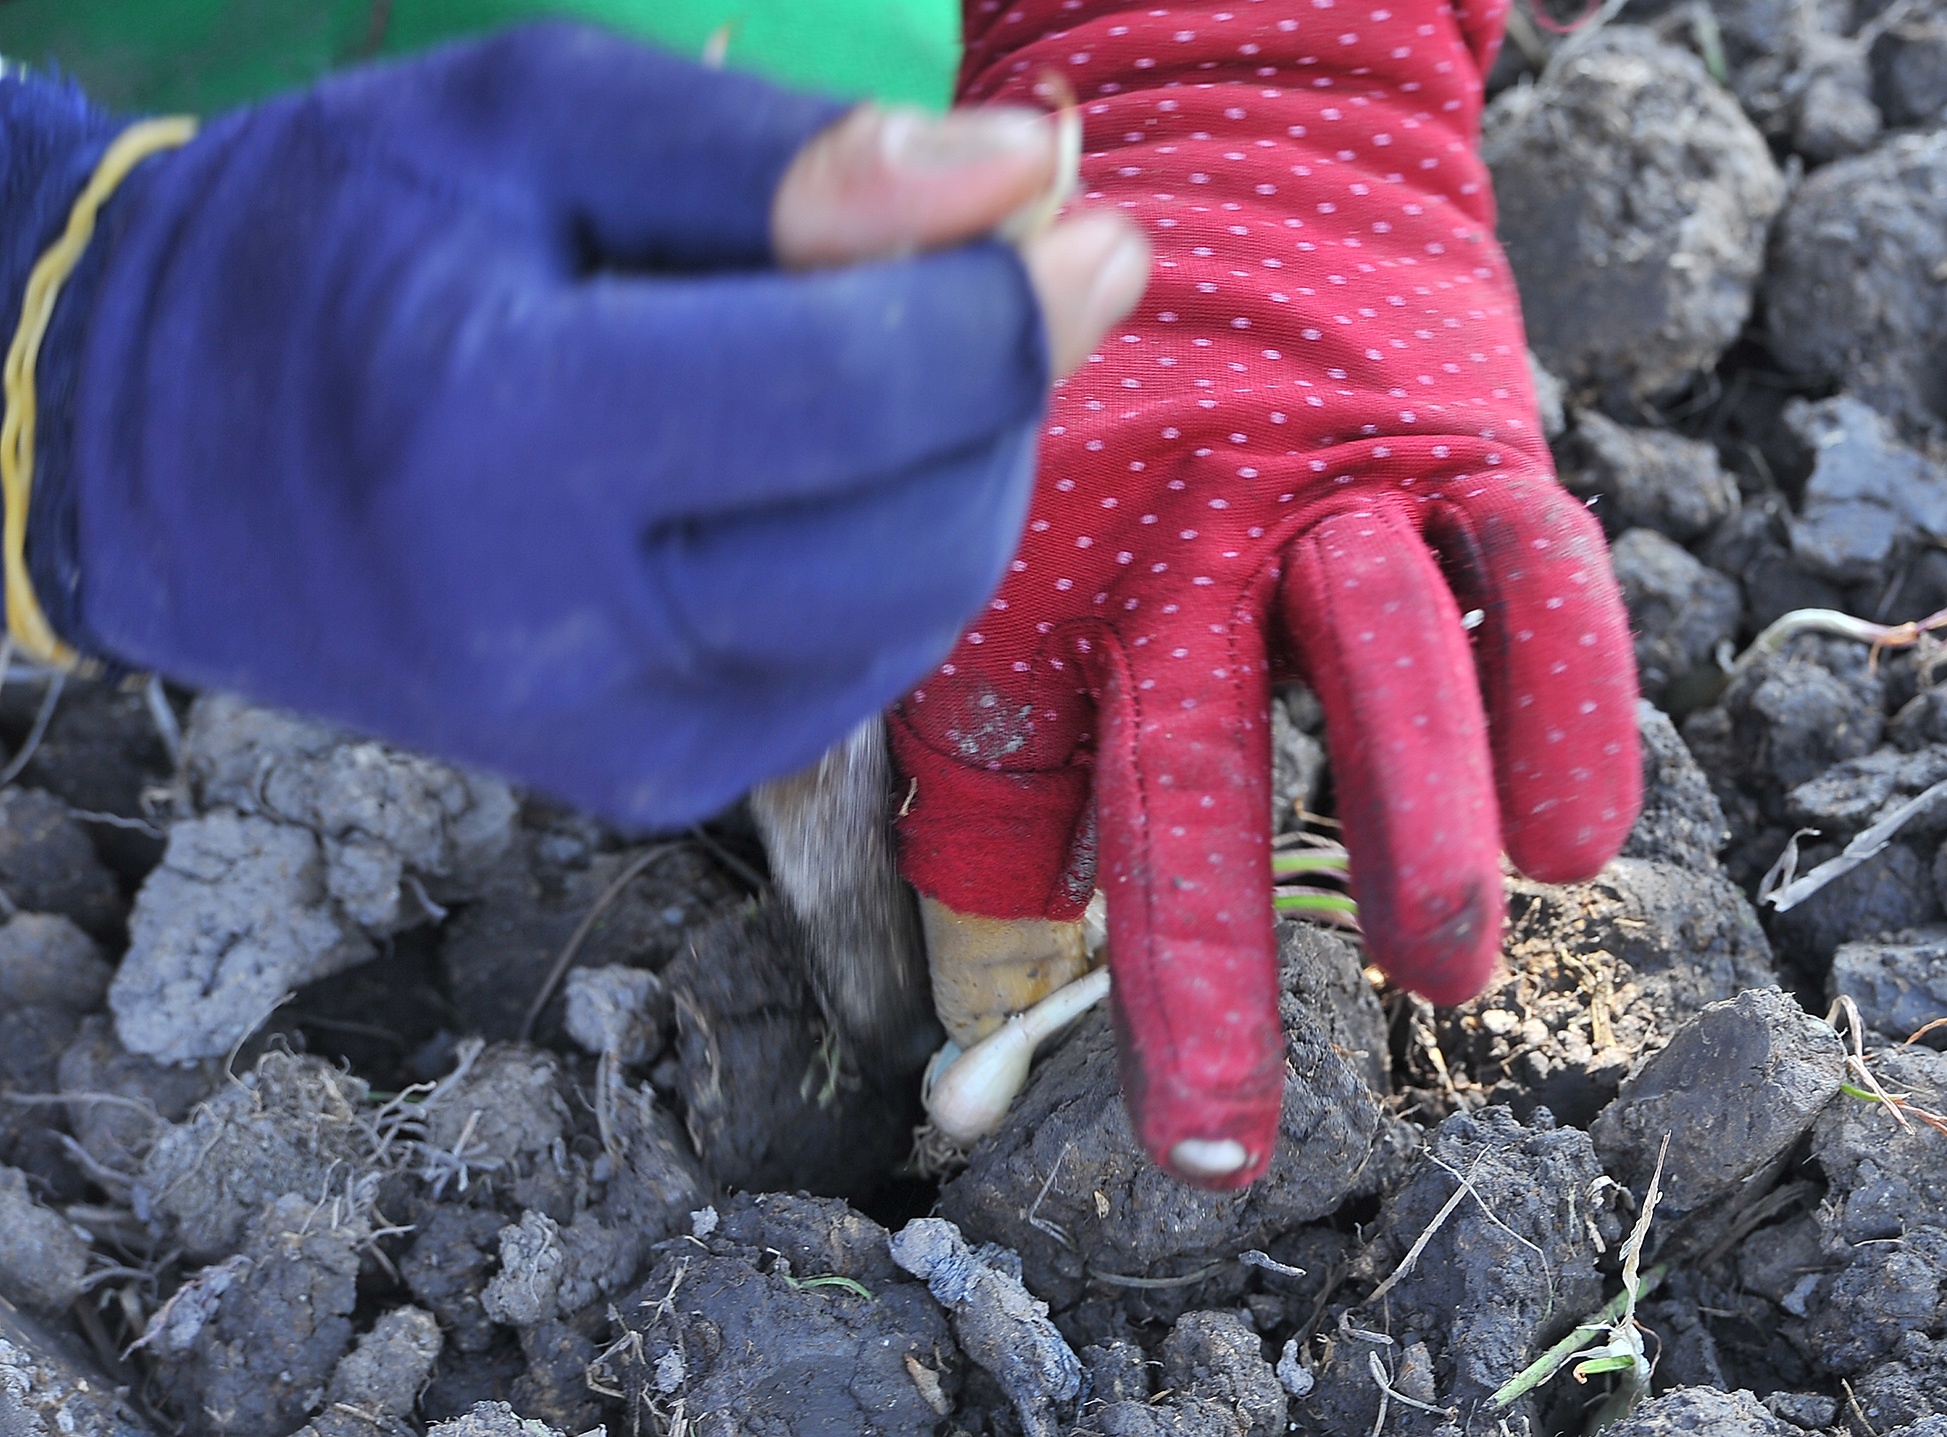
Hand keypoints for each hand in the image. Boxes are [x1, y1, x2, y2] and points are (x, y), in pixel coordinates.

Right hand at [13, 23, 1147, 826]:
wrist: (172, 454)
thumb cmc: (341, 248)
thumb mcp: (534, 122)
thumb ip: (779, 157)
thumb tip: (1027, 179)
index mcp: (507, 439)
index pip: (848, 397)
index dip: (1005, 310)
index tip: (1093, 224)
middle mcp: (567, 634)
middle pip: (918, 531)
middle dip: (1004, 393)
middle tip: (1004, 274)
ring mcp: (618, 739)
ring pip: (913, 609)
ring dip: (965, 469)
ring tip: (899, 355)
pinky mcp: (653, 783)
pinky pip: (859, 659)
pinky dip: (894, 548)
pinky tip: (832, 465)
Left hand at [891, 0, 1641, 1186]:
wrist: (1241, 137)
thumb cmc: (1114, 390)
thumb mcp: (1016, 533)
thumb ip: (985, 722)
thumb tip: (978, 932)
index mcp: (1046, 567)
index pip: (1015, 784)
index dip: (1011, 941)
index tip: (1065, 1094)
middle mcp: (1177, 537)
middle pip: (1183, 764)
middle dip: (1198, 970)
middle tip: (1220, 1146)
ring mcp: (1329, 483)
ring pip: (1378, 669)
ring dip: (1414, 829)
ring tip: (1451, 970)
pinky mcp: (1462, 437)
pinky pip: (1531, 574)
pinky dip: (1564, 703)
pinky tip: (1582, 832)